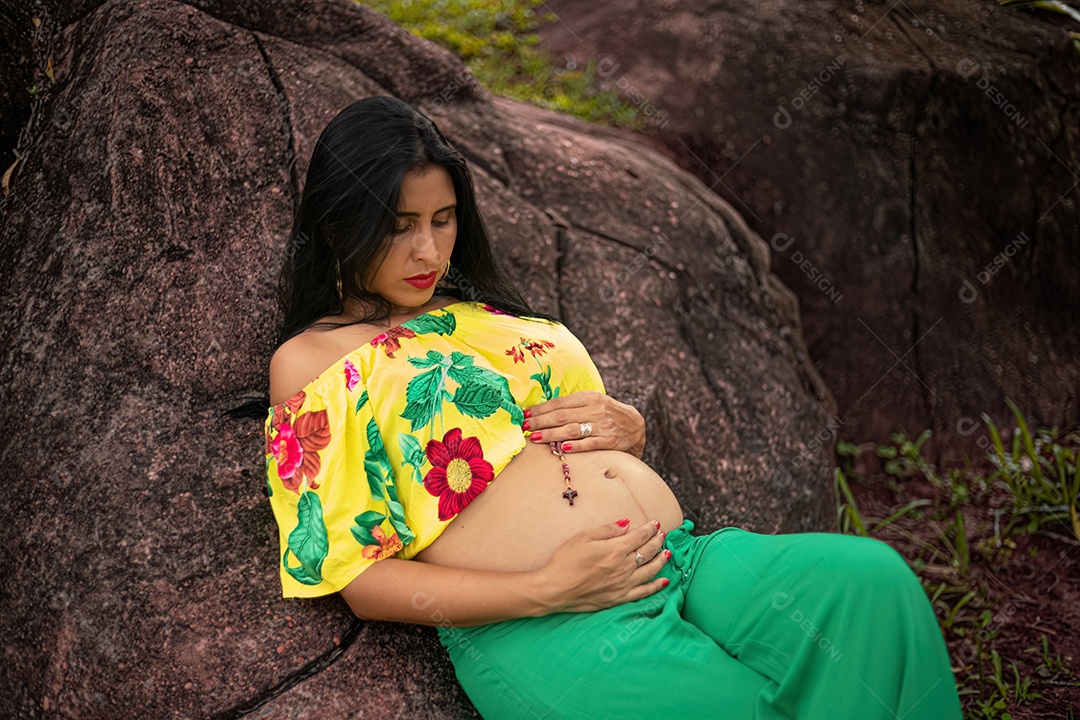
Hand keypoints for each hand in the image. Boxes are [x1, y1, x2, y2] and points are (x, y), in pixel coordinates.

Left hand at [523, 390, 645, 456]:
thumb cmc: (606, 413)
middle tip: (524, 428)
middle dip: (540, 422)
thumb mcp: (592, 402)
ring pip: (572, 429)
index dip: (540, 409)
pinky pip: (589, 443)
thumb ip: (572, 405)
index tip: (525, 415)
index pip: (559, 403)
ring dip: (551, 434)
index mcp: (589, 397)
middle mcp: (595, 409)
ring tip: (535, 438)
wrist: (635, 425)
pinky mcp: (609, 440)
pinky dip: (575, 446)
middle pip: (562, 416)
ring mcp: (602, 425)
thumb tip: (543, 410)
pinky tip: (561, 448)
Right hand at [531, 519, 670, 614]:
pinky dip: (656, 586)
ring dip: (661, 560)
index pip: (639, 536)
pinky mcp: (619, 598)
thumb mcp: (583, 537)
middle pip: (648, 551)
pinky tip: (664, 581)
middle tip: (663, 534)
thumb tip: (626, 525)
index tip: (656, 523)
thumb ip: (607, 530)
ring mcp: (623, 584)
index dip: (649, 528)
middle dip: (657, 541)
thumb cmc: (565, 561)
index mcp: (615, 550)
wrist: (554, 589)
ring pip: (650, 570)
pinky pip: (643, 592)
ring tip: (668, 552)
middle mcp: (623, 567)